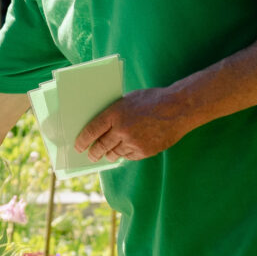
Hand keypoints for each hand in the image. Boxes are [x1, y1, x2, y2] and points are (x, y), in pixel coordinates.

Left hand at [75, 86, 195, 162]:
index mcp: (114, 113)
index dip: (82, 140)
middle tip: (90, 155)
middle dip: (93, 152)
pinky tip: (125, 152)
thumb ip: (115, 112)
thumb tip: (100, 126)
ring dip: (109, 155)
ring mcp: (133, 142)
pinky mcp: (145, 151)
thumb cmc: (152, 100)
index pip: (91, 131)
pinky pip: (129, 156)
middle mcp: (121, 129)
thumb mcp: (129, 100)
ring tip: (107, 155)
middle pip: (101, 146)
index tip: (78, 146)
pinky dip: (126, 154)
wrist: (178, 108)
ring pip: (115, 153)